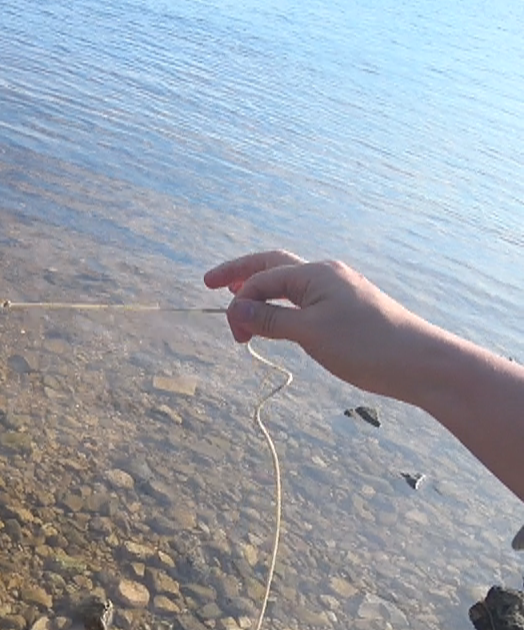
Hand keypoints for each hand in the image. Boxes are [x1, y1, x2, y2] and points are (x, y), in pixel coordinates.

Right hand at [204, 250, 439, 401]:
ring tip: (238, 304)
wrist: (420, 363)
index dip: (240, 303)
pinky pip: (303, 299)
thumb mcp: (310, 334)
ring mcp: (338, 291)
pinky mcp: (346, 309)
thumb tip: (235, 307)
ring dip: (261, 293)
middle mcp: (326, 275)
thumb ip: (269, 319)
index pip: (263, 279)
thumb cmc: (366, 346)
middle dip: (240, 273)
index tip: (235, 335)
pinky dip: (281, 306)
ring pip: (288, 284)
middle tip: (210, 283)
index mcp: (316, 275)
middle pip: (273, 266)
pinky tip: (275, 318)